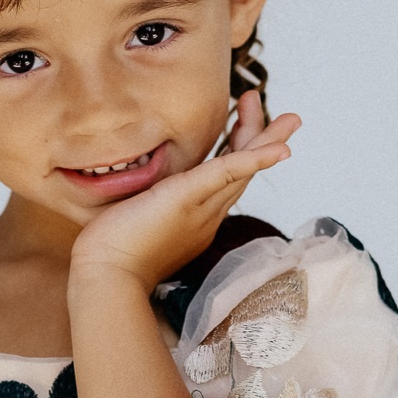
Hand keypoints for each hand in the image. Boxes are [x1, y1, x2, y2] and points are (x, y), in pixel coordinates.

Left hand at [69, 94, 300, 293]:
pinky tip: (280, 149)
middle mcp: (205, 217)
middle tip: (286, 118)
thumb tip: (136, 198)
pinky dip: (255, 159)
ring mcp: (200, 210)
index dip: (239, 154)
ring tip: (291, 120)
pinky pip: (229, 174)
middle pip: (242, 175)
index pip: (223, 183)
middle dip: (262, 141)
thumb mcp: (131, 224)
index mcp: (194, 222)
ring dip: (267, 141)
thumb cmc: (108, 258)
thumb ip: (142, 208)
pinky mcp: (187, 200)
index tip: (241, 127)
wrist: (106, 280)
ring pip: (243, 171)